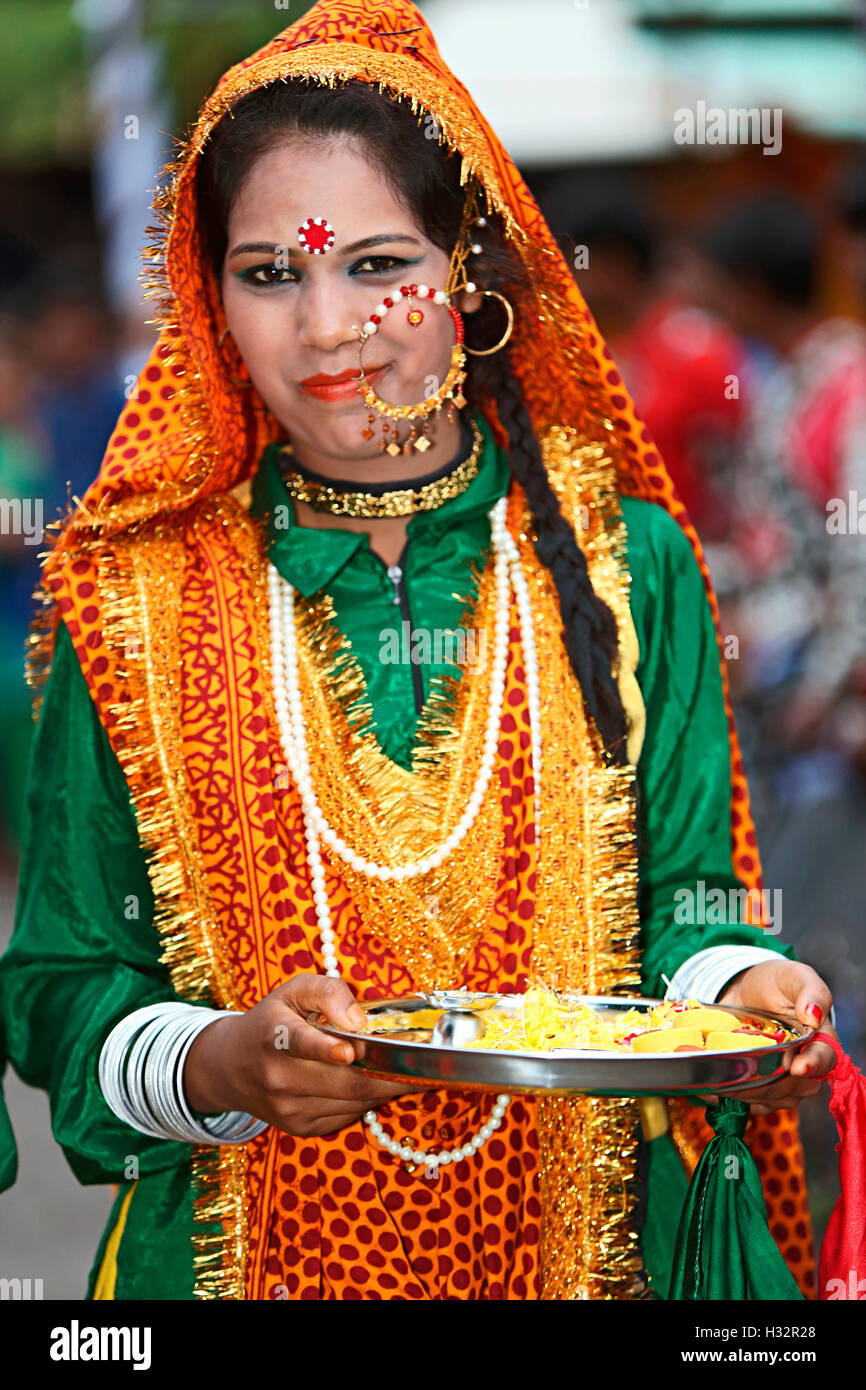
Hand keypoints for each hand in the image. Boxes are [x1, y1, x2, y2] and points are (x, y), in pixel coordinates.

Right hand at [183, 975, 412, 1136]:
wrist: (230, 1068)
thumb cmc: (272, 1021)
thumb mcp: (292, 991)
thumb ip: (328, 992)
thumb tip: (360, 1021)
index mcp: (274, 1035)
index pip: (300, 1043)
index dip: (326, 1048)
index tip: (349, 1051)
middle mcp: (278, 1076)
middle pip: (345, 1081)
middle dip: (390, 1074)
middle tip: (423, 1065)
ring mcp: (288, 1108)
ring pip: (353, 1102)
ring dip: (384, 1088)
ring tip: (405, 1071)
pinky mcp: (299, 1128)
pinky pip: (346, 1116)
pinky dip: (366, 1100)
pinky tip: (371, 1083)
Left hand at [709, 958, 836, 1113]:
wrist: (744, 990)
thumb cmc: (776, 983)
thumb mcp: (794, 976)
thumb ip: (811, 991)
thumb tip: (814, 1015)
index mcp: (819, 1040)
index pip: (824, 1059)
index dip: (813, 1065)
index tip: (796, 1067)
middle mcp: (803, 1065)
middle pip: (794, 1087)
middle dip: (770, 1084)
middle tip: (743, 1072)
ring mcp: (779, 1079)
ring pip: (770, 1099)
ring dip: (746, 1092)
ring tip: (720, 1079)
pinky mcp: (757, 1085)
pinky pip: (748, 1101)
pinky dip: (729, 1097)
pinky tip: (711, 1087)